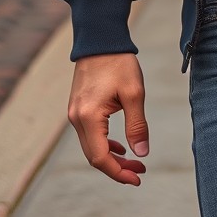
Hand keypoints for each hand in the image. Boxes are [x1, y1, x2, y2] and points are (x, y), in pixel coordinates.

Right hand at [68, 53, 149, 185]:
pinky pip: (89, 135)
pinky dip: (104, 144)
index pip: (101, 157)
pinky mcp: (78, 108)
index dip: (119, 172)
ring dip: (112, 157)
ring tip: (134, 161)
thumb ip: (137, 125)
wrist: (100, 39)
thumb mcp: (134, 93)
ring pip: (91, 147)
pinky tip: (119, 146)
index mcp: (89, 117)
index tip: (138, 177)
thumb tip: (142, 153)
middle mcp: (77, 119)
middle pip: (94, 156)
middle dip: (117, 167)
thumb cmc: (119, 63)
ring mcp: (75, 113)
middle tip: (140, 170)